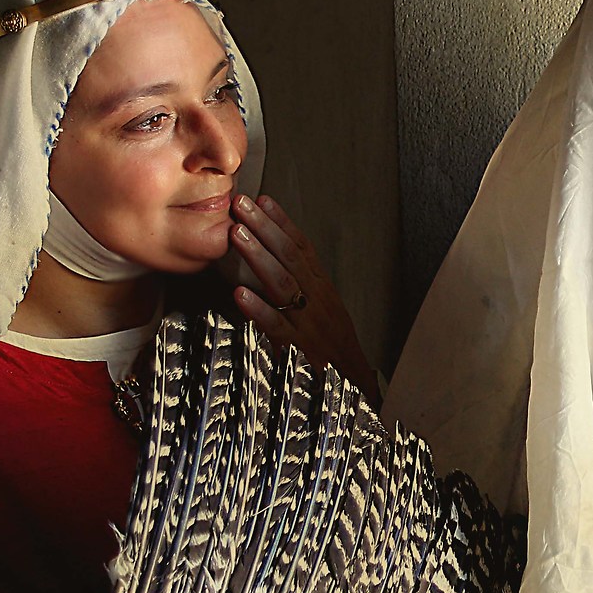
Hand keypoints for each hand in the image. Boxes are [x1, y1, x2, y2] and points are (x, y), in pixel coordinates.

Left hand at [226, 194, 381, 397]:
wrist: (355, 393)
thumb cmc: (333, 351)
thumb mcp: (324, 313)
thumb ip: (302, 288)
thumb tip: (274, 262)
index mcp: (323, 291)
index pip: (303, 249)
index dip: (282, 223)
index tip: (263, 199)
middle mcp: (318, 302)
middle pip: (291, 258)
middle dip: (265, 228)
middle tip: (241, 205)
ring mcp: (310, 325)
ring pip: (284, 284)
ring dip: (258, 257)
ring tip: (237, 234)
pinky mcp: (300, 351)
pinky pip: (277, 327)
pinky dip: (258, 310)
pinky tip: (238, 294)